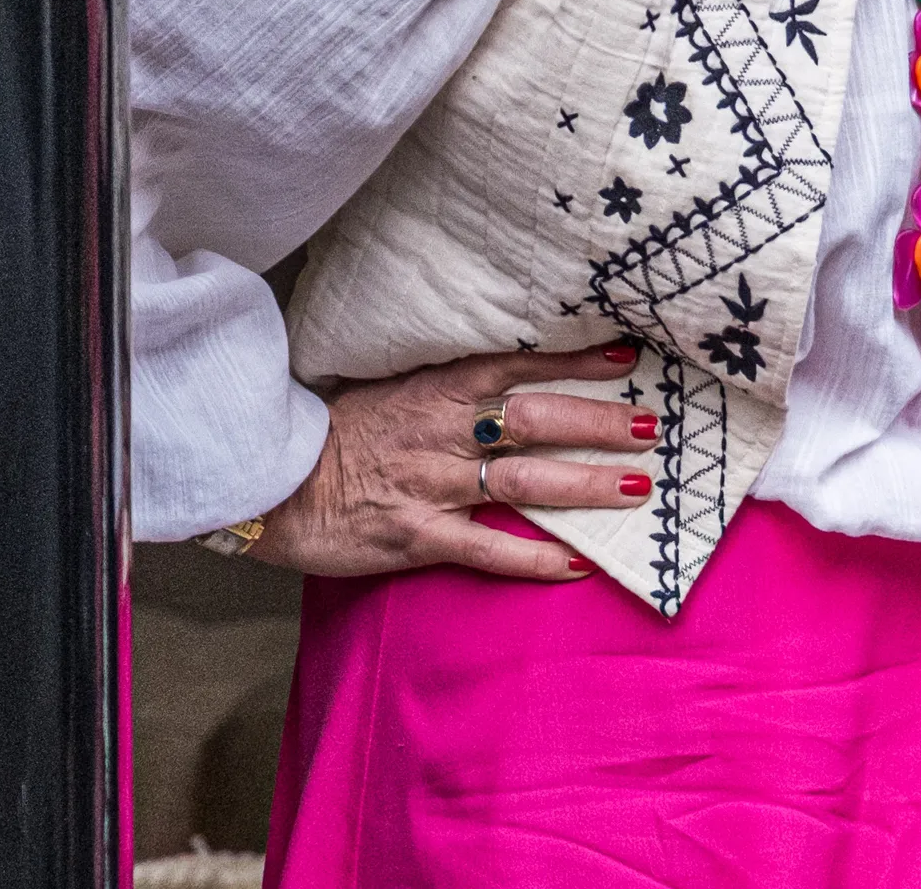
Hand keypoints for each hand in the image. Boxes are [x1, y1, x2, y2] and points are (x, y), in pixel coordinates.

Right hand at [253, 343, 654, 582]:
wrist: (269, 484)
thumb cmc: (336, 434)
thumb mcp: (395, 390)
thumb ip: (452, 386)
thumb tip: (517, 375)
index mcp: (437, 390)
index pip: (518, 365)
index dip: (575, 361)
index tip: (628, 356)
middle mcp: (443, 433)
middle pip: (534, 421)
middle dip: (597, 422)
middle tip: (651, 426)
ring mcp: (431, 486)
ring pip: (523, 482)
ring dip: (584, 486)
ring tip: (636, 489)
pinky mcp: (416, 537)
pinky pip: (487, 549)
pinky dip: (534, 558)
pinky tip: (576, 564)